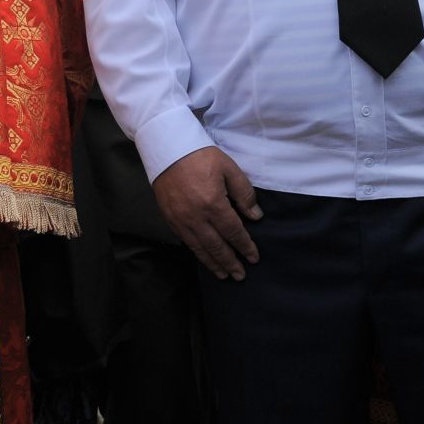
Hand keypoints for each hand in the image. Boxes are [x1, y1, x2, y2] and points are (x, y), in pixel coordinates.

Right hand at [150, 146, 261, 279]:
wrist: (167, 148)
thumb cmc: (201, 156)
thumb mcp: (229, 168)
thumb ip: (244, 193)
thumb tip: (255, 216)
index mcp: (214, 204)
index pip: (233, 232)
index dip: (245, 247)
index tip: (254, 258)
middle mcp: (197, 217)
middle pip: (217, 246)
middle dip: (230, 262)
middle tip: (241, 276)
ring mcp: (181, 220)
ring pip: (200, 248)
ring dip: (213, 264)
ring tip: (224, 275)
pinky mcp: (170, 218)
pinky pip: (186, 241)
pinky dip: (197, 253)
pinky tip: (204, 257)